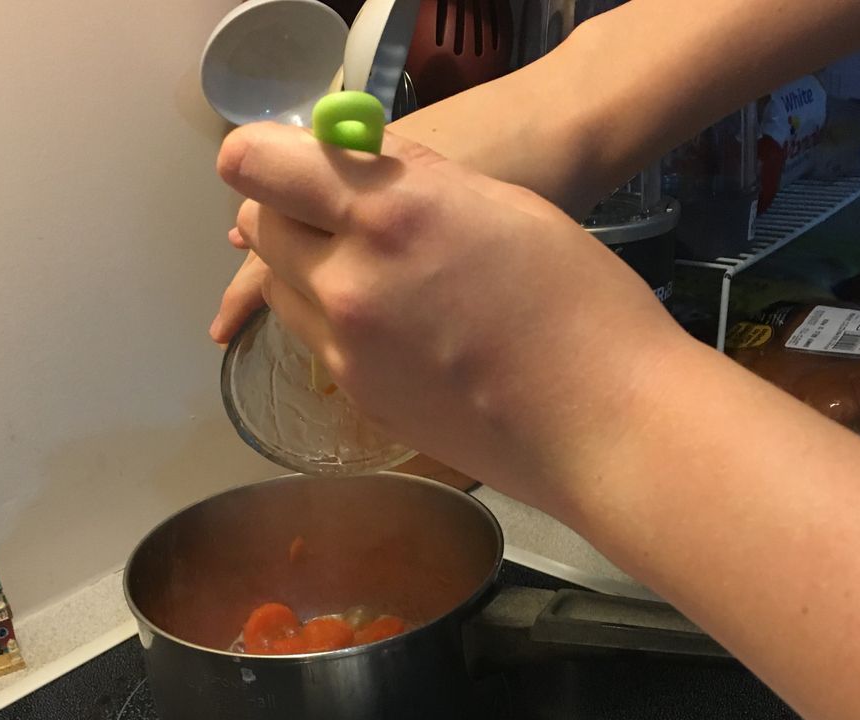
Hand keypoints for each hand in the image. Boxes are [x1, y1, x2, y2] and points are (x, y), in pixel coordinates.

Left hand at [215, 123, 684, 510]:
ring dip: (306, 268)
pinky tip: (395, 325)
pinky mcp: (359, 399)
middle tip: (340, 213)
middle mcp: (347, 283)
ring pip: (282, 289)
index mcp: (387, 214)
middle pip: (259, 228)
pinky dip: (335, 320)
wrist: (601, 423)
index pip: (258, 165)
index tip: (295, 160)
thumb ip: (413, 180)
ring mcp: (347, 352)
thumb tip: (356, 169)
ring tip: (374, 272)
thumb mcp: (499, 203)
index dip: (266, 156)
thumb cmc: (579, 300)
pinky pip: (317, 340)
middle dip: (287, 210)